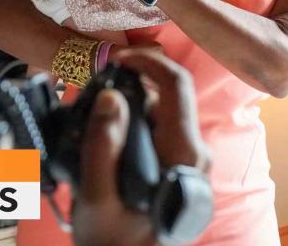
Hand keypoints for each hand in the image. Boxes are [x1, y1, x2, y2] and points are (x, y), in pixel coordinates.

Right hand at [72, 50, 209, 245]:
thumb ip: (102, 147)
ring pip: (160, 111)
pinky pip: (157, 128)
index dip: (147, 61)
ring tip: (92, 126)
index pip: (177, 85)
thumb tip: (110, 96)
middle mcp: (196, 151)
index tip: (114, 60)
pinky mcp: (180, 163)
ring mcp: (190, 157)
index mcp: (184, 154)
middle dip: (129, 88)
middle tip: (91, 98)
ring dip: (127, 107)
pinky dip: (132, 123)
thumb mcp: (97, 199)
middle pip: (166, 96)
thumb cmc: (114, 241)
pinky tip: (105, 142)